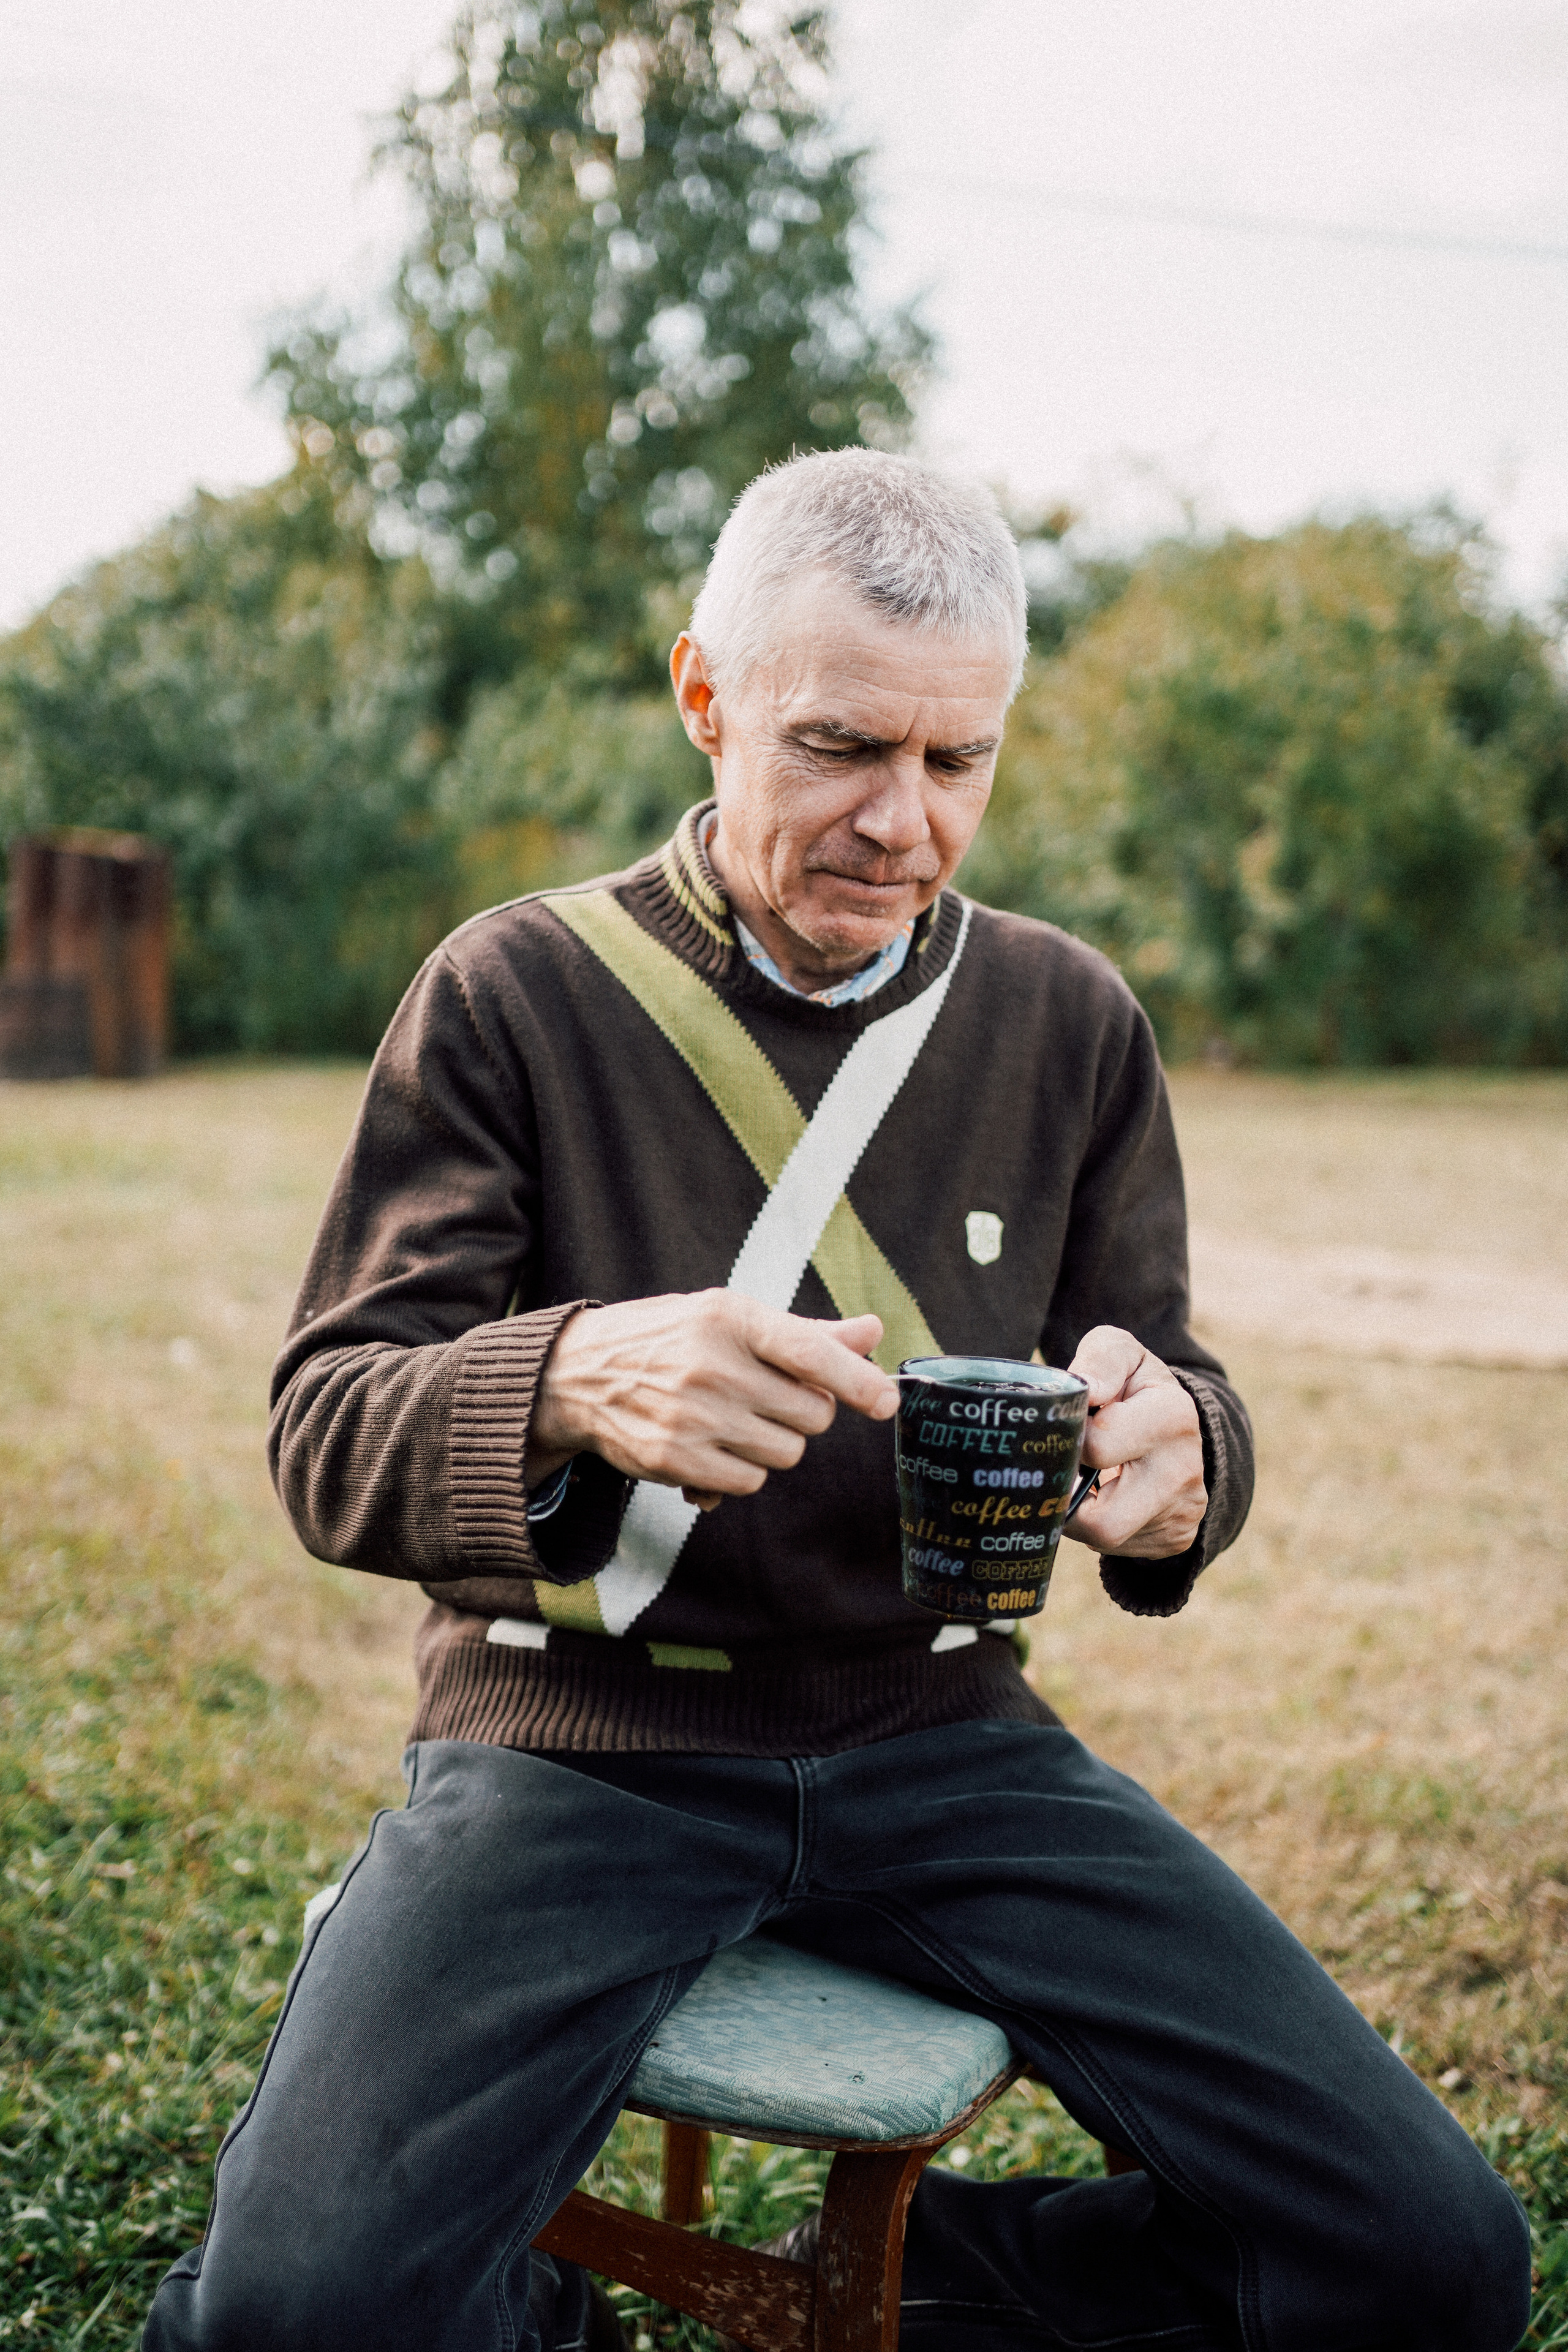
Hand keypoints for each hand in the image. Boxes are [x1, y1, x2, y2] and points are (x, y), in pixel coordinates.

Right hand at [528, 1292, 897, 1508]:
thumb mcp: (729, 1318)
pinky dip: (743, 1470)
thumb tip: (873, 1333)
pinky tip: (714, 1445)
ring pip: (787, 1453)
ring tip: (736, 1418)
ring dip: (775, 1442)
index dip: (857, 1379)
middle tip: (770, 1397)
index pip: (810, 1352)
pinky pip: (750, 1481)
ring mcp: (692, 1416)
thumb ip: (805, 1333)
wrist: (576, 1374)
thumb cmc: (669, 1339)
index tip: (888, 1401)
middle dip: (805, 1411)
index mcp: (730, 1318)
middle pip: (811, 1414)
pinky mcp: (675, 1460)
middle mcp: (712, 1366)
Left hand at [1061, 1326, 1205, 1559]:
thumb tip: (1085, 1391)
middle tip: (1061, 1469)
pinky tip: (1106, 1498)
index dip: (1069, 1439)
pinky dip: (1099, 1529)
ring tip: (1082, 1481)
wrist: (1176, 1424)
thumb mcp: (1120, 1353)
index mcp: (1173, 1416)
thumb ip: (1101, 1361)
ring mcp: (1185, 1510)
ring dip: (1079, 1515)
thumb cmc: (1133, 1385)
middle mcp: (1186, 1470)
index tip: (1070, 1427)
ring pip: (1105, 1540)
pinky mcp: (1177, 1537)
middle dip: (1067, 1496)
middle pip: (1102, 1519)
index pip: (1097, 1447)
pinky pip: (1120, 1551)